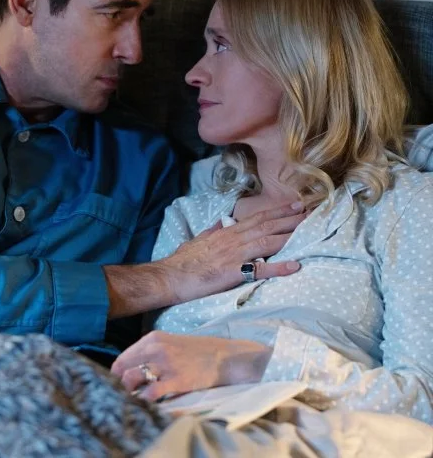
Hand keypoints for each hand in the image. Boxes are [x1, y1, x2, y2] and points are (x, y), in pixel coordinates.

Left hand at [110, 331, 272, 401]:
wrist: (224, 356)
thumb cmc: (195, 351)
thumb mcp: (169, 343)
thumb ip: (150, 352)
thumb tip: (130, 369)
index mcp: (152, 339)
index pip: (122, 358)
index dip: (117, 374)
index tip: (118, 384)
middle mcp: (155, 349)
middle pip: (123, 369)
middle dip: (120, 383)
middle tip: (124, 393)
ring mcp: (165, 364)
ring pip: (132, 379)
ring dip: (129, 391)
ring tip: (134, 398)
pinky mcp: (177, 379)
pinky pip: (151, 392)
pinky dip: (145, 398)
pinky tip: (147, 402)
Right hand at [155, 202, 304, 305]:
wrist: (170, 276)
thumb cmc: (183, 261)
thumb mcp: (198, 240)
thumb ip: (212, 230)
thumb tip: (221, 220)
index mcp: (226, 233)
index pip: (257, 218)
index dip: (278, 211)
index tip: (295, 206)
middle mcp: (233, 240)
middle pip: (266, 226)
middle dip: (290, 219)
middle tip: (312, 212)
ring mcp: (234, 255)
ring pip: (267, 242)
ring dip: (289, 236)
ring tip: (309, 232)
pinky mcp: (233, 272)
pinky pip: (260, 270)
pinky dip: (278, 268)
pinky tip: (295, 266)